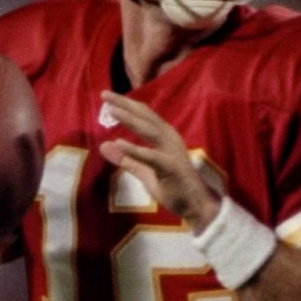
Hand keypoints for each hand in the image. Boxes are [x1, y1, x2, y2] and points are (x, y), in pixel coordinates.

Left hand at [98, 92, 221, 228]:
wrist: (197, 206)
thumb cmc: (173, 187)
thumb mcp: (145, 172)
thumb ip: (126, 160)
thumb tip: (103, 146)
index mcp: (165, 136)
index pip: (144, 115)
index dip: (126, 104)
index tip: (107, 96)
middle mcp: (169, 138)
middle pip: (145, 116)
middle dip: (125, 104)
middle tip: (105, 94)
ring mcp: (171, 151)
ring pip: (149, 130)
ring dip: (130, 119)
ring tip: (111, 110)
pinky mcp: (170, 167)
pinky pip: (151, 156)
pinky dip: (135, 149)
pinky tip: (119, 143)